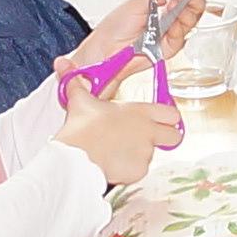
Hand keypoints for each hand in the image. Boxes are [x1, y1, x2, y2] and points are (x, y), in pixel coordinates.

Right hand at [53, 66, 183, 183]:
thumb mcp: (81, 100)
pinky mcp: (138, 172)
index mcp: (142, 111)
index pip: (172, 114)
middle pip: (174, 137)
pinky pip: (138, 172)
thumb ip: (77, 82)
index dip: (166, 118)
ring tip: (116, 152)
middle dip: (164, 139)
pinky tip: (112, 165)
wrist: (75, 157)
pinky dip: (128, 171)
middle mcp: (149, 132)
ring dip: (138, 155)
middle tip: (145, 139)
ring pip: (151, 156)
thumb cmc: (82, 128)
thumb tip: (62, 63)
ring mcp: (146, 153)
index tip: (157, 120)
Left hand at [68, 0, 207, 69]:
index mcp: (161, 3)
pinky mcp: (168, 48)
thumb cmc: (114, 27)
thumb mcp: (134, 4)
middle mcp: (168, 17)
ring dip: (186, 10)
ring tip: (174, 5)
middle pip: (194, 5)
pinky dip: (179, 29)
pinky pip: (181, 38)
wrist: (105, 49)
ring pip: (191, 20)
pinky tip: (173, 24)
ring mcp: (170, 32)